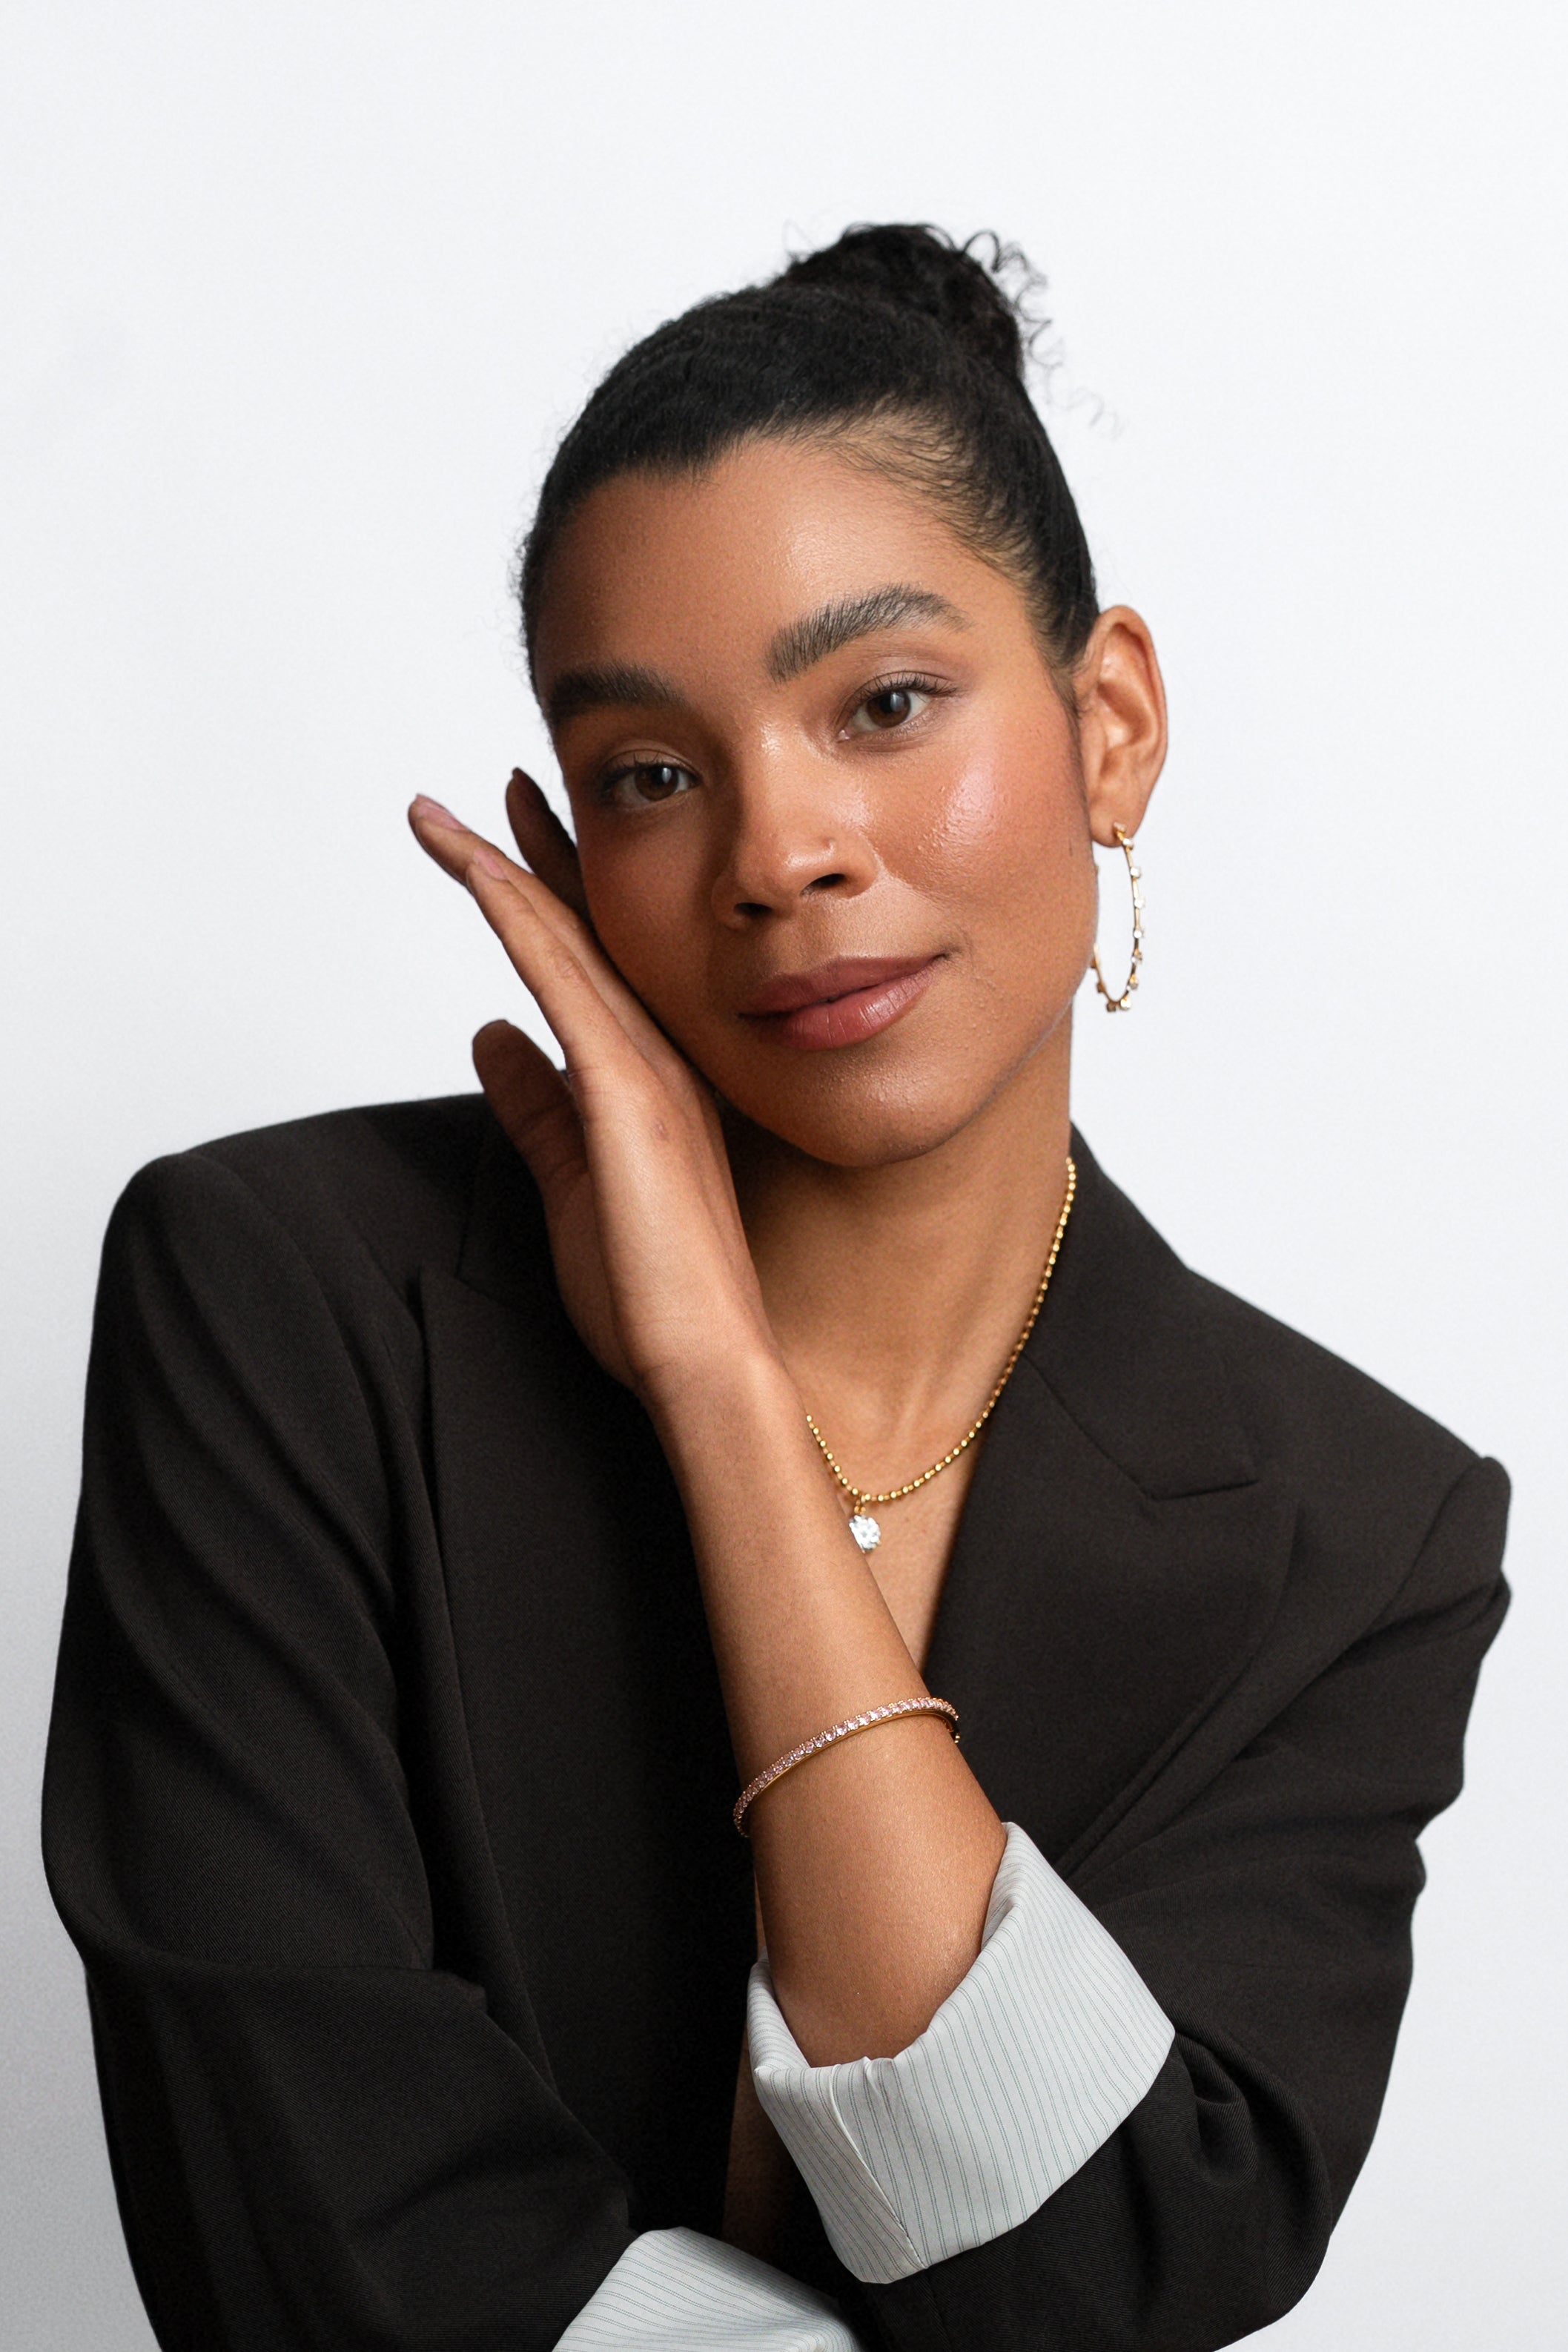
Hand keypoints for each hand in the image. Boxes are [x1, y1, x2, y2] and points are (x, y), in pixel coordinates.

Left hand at [408, 783, 776, 1405]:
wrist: (709, 1364)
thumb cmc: (654, 1295)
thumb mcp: (571, 1184)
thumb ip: (533, 1108)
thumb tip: (487, 1036)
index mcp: (652, 1079)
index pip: (598, 965)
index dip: (558, 893)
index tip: (515, 837)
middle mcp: (658, 1056)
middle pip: (589, 931)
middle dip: (540, 853)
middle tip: (504, 780)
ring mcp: (646, 1071)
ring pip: (568, 942)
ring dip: (507, 870)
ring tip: (450, 815)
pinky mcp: (625, 1097)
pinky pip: (561, 985)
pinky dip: (518, 922)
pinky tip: (482, 877)